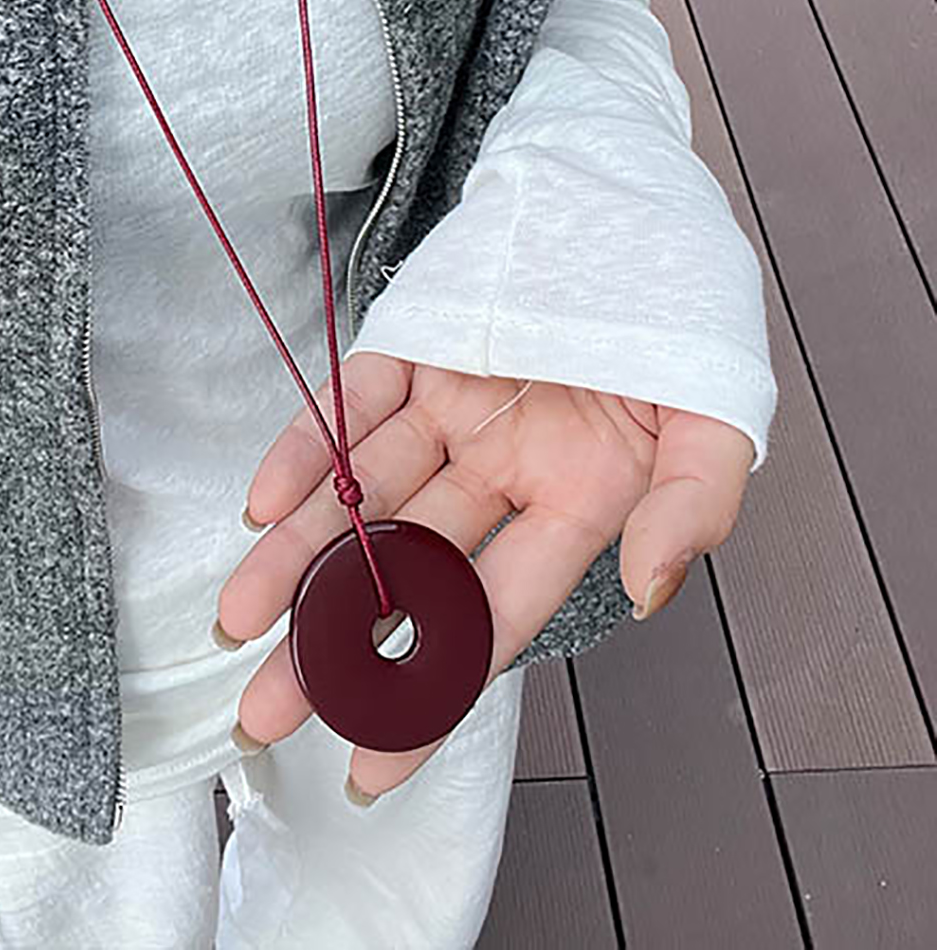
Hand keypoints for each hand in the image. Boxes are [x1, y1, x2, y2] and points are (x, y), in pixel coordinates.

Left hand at [213, 351, 755, 802]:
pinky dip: (308, 449)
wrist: (634, 197)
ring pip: (361, 496)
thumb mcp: (717, 418)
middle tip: (265, 710)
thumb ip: (691, 506)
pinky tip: (264, 504)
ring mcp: (451, 408)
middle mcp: (502, 466)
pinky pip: (351, 404)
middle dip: (333, 642)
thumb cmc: (684, 310)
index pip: (492, 618)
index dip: (430, 691)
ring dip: (297, 556)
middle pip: (406, 570)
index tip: (370, 760)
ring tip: (239, 621)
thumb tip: (649, 590)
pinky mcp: (413, 347)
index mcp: (577, 499)